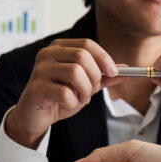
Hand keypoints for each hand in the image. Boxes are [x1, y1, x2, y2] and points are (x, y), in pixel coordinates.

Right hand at [7, 38, 124, 148]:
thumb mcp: (85, 86)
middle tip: (92, 91)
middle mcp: (47, 54)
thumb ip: (103, 77)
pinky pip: (64, 93)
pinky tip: (68, 105)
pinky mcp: (36, 88)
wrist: (35, 117)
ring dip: (85, 90)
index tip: (113, 73)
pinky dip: (73, 102)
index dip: (103, 58)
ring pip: (74, 72)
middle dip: (94, 77)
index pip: (87, 44)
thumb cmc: (59, 98)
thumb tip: (125, 69)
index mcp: (59, 48)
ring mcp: (39, 70)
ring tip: (81, 98)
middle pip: (82, 56)